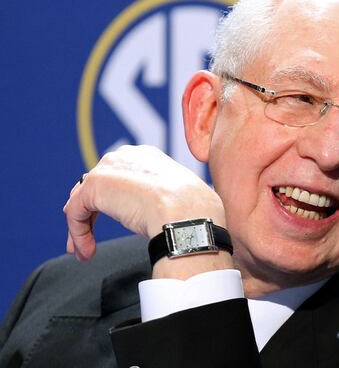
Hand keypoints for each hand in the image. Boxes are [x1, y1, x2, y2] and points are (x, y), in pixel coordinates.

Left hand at [64, 145, 225, 261]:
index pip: (119, 176)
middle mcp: (126, 156)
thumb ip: (161, 200)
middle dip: (90, 215)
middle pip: (97, 187)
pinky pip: (76, 213)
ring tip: (85, 251)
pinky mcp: (93, 186)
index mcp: (148, 156)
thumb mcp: (177, 199)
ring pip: (84, 201)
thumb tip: (154, 215)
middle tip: (87, 240)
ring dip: (82, 228)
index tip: (112, 221)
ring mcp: (108, 169)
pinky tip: (87, 251)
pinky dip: (78, 234)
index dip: (111, 201)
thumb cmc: (192, 211)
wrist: (186, 214)